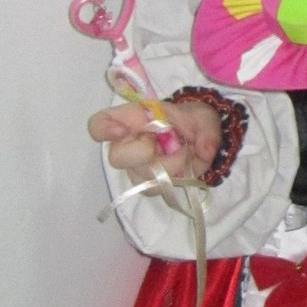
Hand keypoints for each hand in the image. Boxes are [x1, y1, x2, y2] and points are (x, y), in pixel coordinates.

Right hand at [89, 98, 221, 185]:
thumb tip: (205, 151)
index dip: (104, 129)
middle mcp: (127, 145)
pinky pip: (157, 189)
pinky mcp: (148, 185)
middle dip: (147, 152)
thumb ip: (207, 131)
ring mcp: (135, 167)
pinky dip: (176, 179)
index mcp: (132, 119)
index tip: (121, 131)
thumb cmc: (191, 121)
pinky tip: (184, 166)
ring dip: (171, 167)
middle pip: (117, 157)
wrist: (200, 138)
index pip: (99, 125)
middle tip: (172, 141)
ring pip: (143, 177)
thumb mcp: (204, 118)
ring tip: (185, 152)